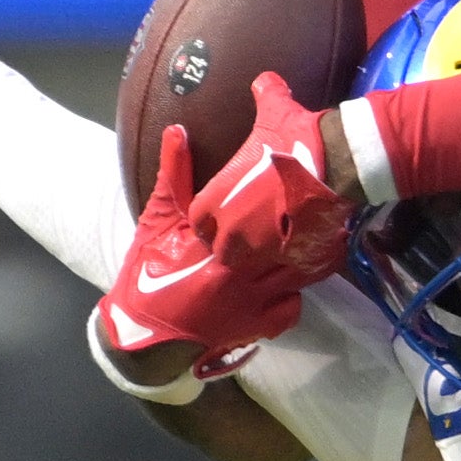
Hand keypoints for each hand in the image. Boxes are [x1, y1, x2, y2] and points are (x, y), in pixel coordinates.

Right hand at [91, 106, 339, 373]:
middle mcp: (236, 272)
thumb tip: (178, 129)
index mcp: (214, 242)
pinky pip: (292, 308)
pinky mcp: (256, 326)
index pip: (260, 212)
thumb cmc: (149, 269)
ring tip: (311, 241)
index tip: (304, 176)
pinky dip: (293, 296)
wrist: (143, 331)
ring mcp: (250, 301)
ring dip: (303, 259)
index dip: (285, 195)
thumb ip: (173, 175)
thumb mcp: (159, 219)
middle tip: (317, 208)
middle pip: (290, 244)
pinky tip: (284, 283)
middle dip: (303, 226)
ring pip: (296, 275)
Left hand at [199, 72, 352, 291]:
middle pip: (221, 249)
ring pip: (251, 262)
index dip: (211, 216)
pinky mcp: (293, 256)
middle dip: (232, 241)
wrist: (338, 162)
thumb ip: (265, 96)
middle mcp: (236, 229)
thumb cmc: (296, 137)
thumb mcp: (275, 111)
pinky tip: (300, 242)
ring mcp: (264, 247)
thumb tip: (265, 81)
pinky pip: (285, 266)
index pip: (199, 220)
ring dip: (258, 253)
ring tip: (273, 239)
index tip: (224, 210)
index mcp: (219, 198)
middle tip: (248, 228)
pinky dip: (290, 256)